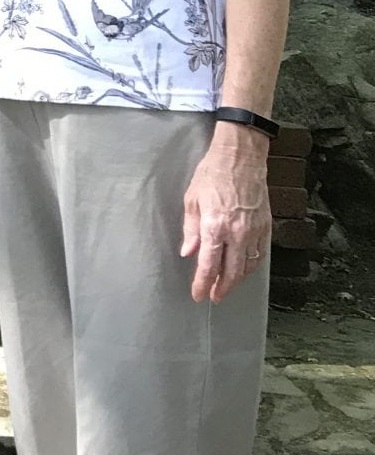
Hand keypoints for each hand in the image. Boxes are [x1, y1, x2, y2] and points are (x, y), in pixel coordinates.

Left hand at [181, 126, 271, 302]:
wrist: (241, 158)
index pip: (208, 265)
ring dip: (237, 279)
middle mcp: (237, 233)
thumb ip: (191, 229)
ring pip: (248, 266)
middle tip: (214, 296)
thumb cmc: (213, 174)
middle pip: (231, 272)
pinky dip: (251, 265)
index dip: (203, 284)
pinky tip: (244, 268)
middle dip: (222, 288)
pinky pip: (260, 253)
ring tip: (226, 286)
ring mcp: (254, 231)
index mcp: (215, 227)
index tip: (198, 294)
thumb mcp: (192, 200)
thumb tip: (188, 251)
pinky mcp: (265, 226)